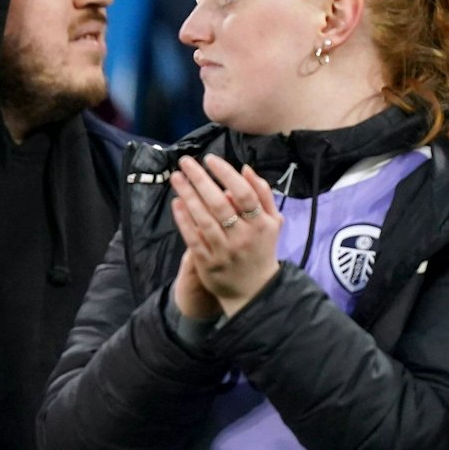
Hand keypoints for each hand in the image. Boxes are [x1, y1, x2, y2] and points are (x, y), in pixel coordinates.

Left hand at [169, 154, 282, 317]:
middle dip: (201, 179)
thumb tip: (246, 168)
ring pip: (204, 218)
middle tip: (185, 162)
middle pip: (220, 203)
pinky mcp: (207, 262)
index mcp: (261, 224)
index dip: (226, 174)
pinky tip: (176, 203)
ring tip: (176, 177)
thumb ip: (262, 195)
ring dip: (188, 195)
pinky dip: (183, 219)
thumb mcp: (272, 222)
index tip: (210, 159)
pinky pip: (193, 237)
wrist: (254, 290)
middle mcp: (243, 236)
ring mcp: (224, 250)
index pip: (243, 193)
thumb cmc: (262, 248)